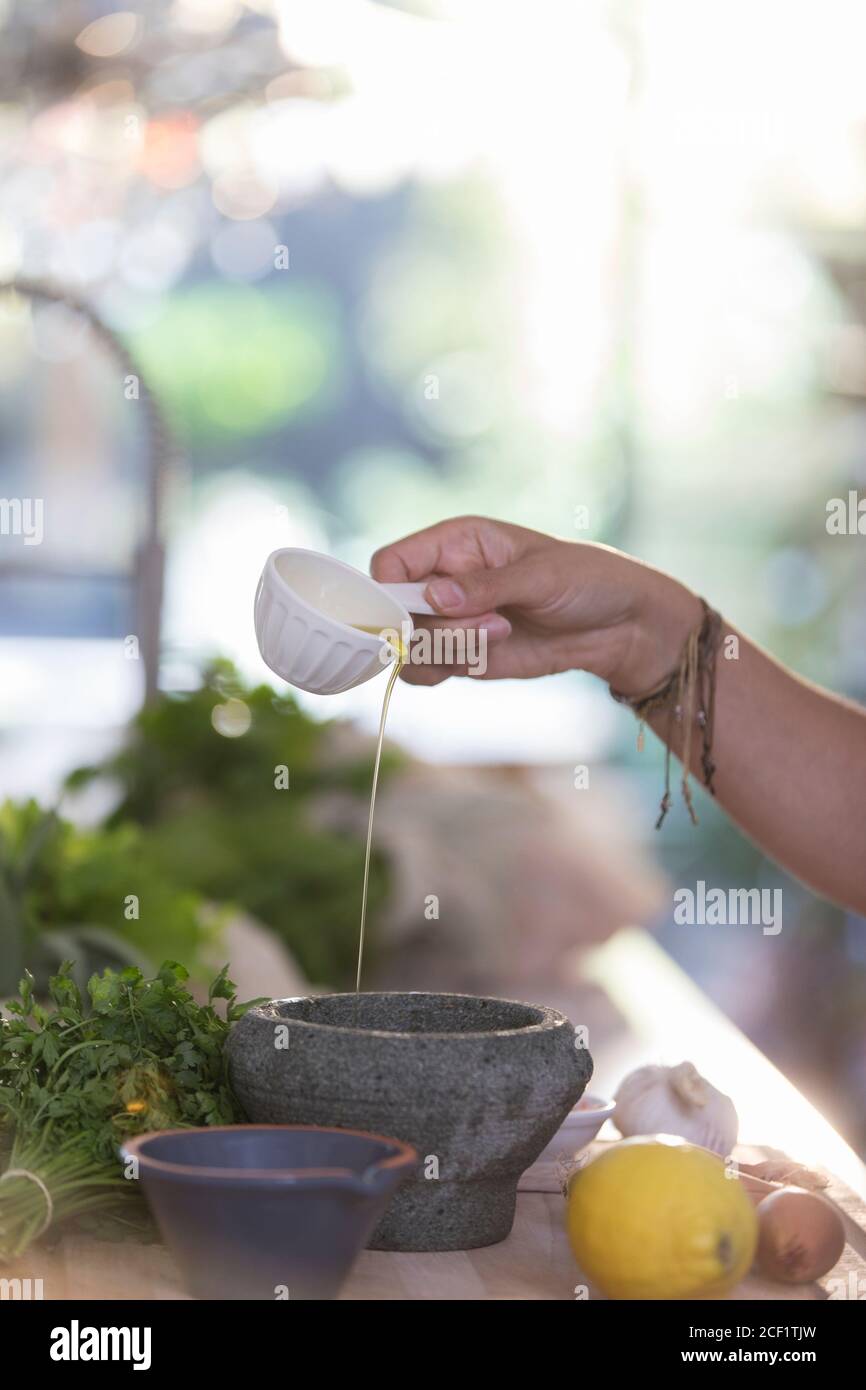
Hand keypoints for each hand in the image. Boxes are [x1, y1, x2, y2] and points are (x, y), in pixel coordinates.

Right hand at [370, 515, 701, 689]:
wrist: (620, 626)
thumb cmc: (586, 580)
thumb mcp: (541, 575)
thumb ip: (485, 586)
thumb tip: (434, 595)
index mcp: (456, 542)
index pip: (392, 563)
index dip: (390, 590)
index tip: (420, 612)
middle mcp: (444, 579)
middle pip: (395, 611)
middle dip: (434, 626)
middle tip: (491, 624)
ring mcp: (450, 620)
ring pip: (407, 645)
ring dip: (443, 650)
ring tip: (498, 638)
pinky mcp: (462, 653)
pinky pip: (426, 670)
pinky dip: (442, 671)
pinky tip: (482, 660)